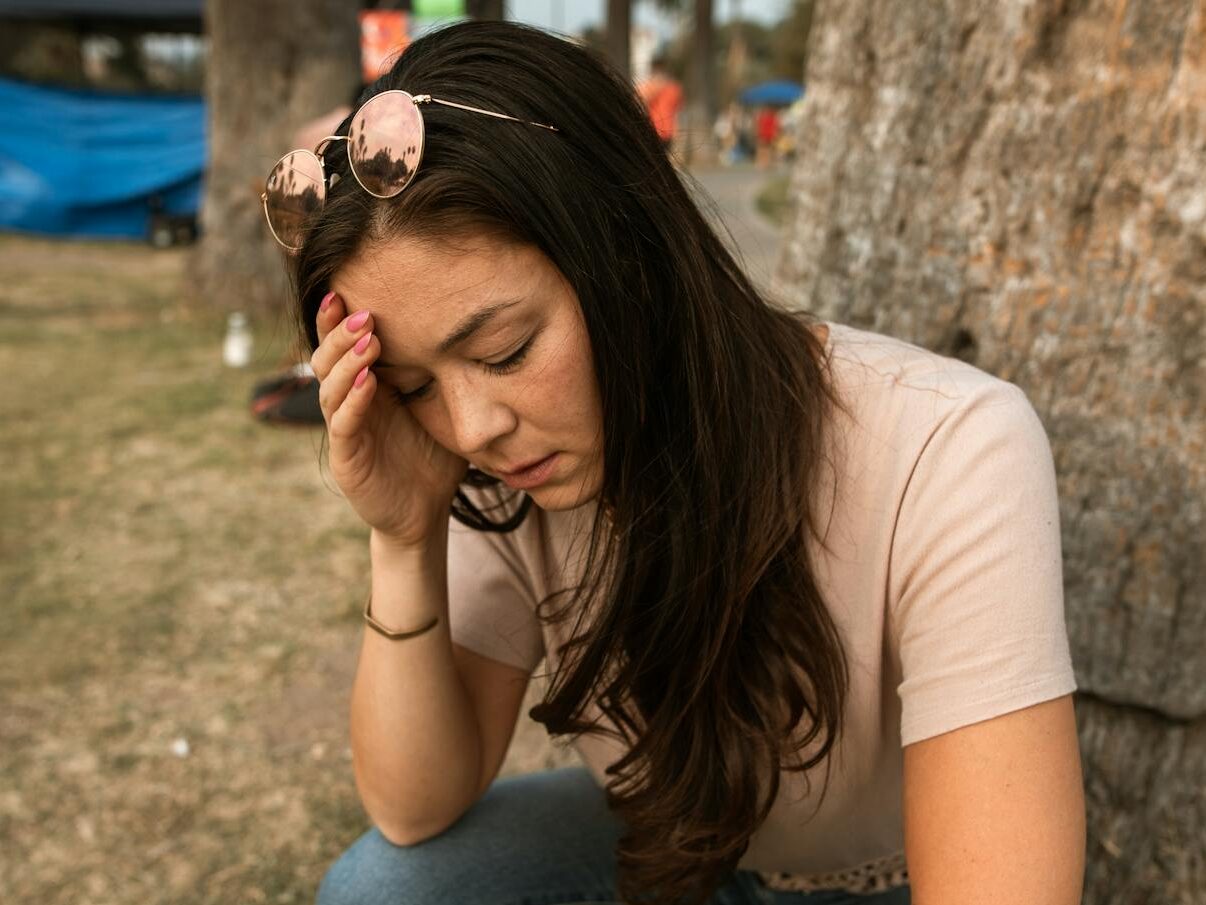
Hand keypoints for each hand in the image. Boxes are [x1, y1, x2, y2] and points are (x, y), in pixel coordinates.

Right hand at [310, 291, 466, 545]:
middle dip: (340, 332)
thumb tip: (477, 324)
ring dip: (347, 361)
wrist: (426, 510)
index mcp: (367, 383)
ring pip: (330, 387)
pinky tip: (367, 383)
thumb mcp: (443, 406)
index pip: (344, 343)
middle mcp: (348, 401)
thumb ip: (446, 371)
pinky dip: (352, 402)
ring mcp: (345, 429)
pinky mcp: (348, 457)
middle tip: (362, 311)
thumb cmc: (434, 454)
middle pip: (328, 357)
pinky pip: (343, 425)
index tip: (346, 284)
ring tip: (368, 339)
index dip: (339, 316)